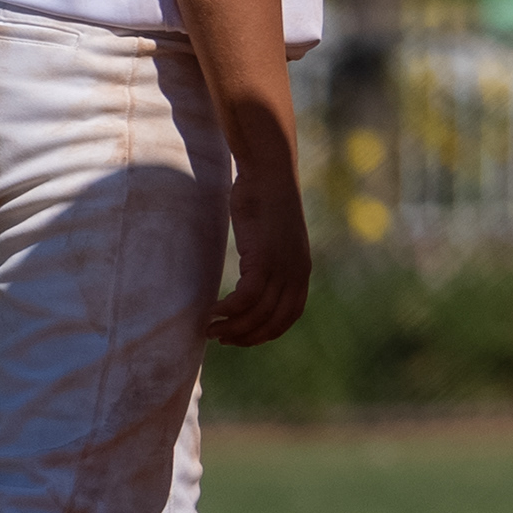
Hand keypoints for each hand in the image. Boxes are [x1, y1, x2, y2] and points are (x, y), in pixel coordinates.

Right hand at [210, 166, 313, 346]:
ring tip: (210, 329)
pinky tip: (212, 311)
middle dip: (246, 337)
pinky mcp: (263, 257)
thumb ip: (270, 262)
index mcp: (302, 270)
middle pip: (273, 322)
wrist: (269, 173)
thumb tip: (254, 280)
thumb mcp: (274, 239)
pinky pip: (246, 297)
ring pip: (258, 314)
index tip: (242, 338)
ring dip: (232, 328)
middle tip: (220, 339)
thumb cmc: (266, 203)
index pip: (290, 317)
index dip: (265, 333)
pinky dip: (228, 310)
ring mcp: (282, 266)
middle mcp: (297, 272)